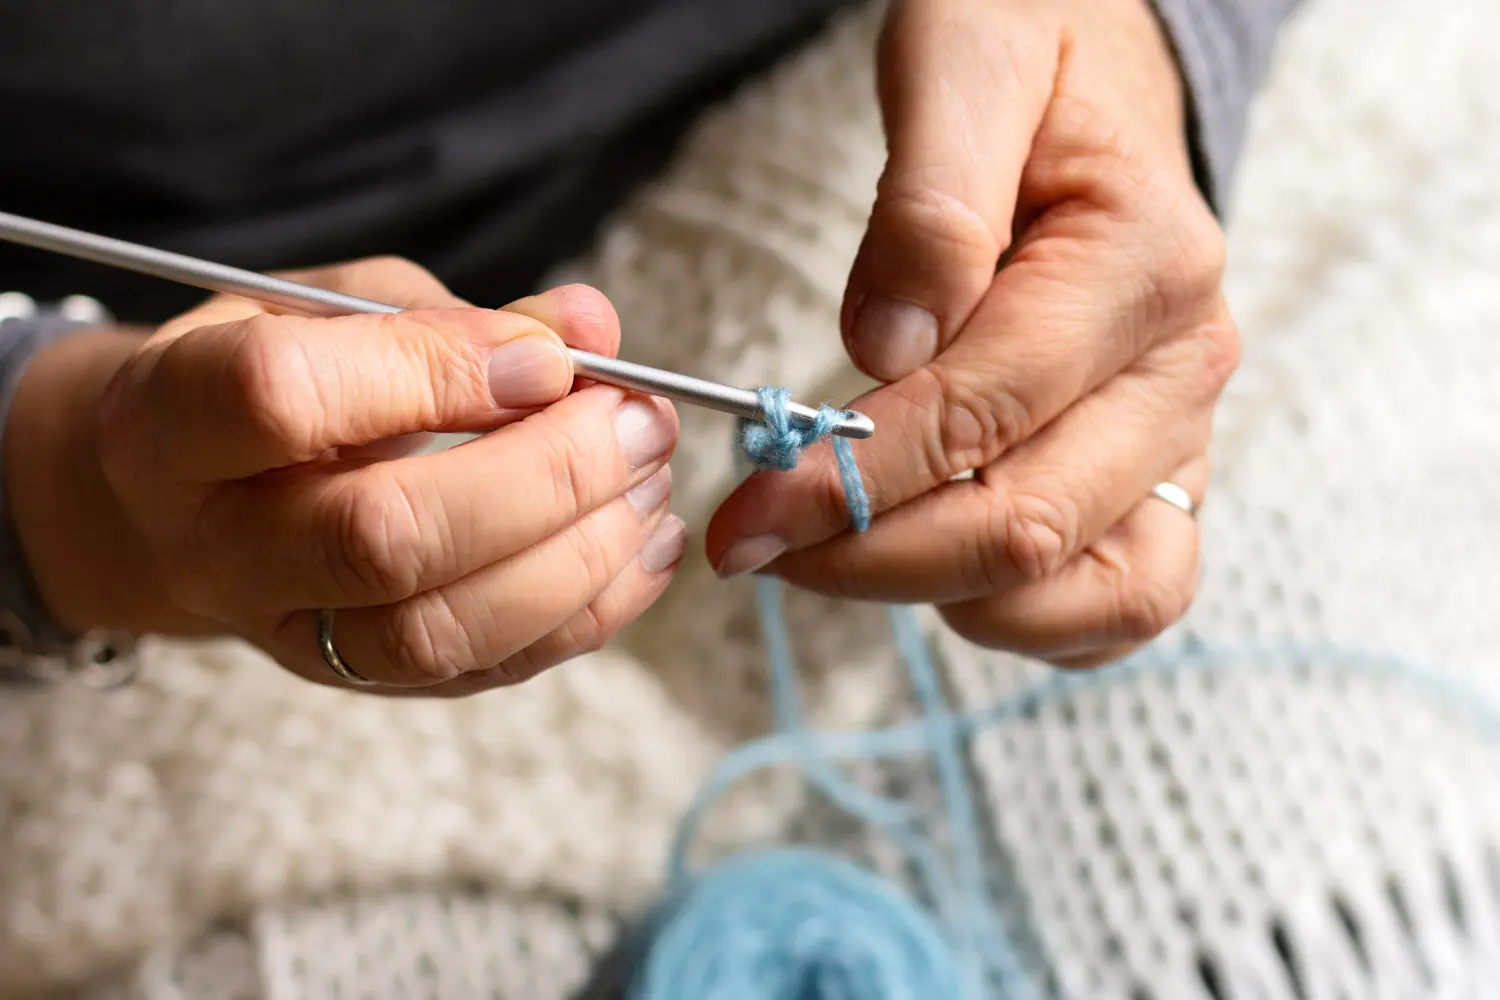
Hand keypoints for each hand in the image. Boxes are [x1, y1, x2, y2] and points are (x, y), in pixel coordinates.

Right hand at [6, 259, 684, 694]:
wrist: (180, 506)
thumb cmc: (266, 379)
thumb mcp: (328, 307)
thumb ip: (449, 314)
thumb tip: (588, 327)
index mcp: (175, 420)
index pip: (284, 398)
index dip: (434, 371)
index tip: (544, 356)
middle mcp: (220, 547)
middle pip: (383, 536)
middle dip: (544, 476)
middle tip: (639, 421)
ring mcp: (291, 632)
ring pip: (440, 628)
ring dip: (581, 554)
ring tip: (653, 480)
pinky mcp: (364, 680)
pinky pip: (487, 669)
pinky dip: (589, 610)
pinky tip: (644, 545)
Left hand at [706, 0, 1238, 666]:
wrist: (1099, 80)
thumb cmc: (1029, 55)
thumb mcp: (964, 64)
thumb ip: (930, 205)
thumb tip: (884, 352)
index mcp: (1144, 265)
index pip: (984, 413)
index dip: (850, 479)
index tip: (743, 510)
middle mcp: (1182, 369)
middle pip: (1029, 527)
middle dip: (870, 556)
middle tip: (756, 546)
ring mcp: (1183, 436)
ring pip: (1091, 595)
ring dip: (944, 598)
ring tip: (837, 553)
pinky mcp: (1162, 480)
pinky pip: (1120, 602)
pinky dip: (1026, 620)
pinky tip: (932, 573)